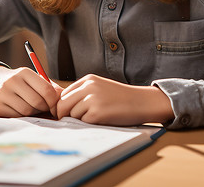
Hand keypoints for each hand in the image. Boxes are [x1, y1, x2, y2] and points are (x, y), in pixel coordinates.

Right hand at [0, 66, 61, 117]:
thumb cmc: (19, 82)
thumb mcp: (32, 79)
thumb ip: (49, 87)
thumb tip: (64, 98)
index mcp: (24, 72)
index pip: (46, 90)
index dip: (54, 101)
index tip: (55, 106)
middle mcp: (12, 81)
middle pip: (37, 102)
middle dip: (44, 108)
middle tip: (44, 109)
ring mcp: (2, 94)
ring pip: (26, 111)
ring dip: (33, 113)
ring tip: (32, 108)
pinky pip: (16, 116)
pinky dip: (22, 116)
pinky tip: (20, 110)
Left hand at [56, 74, 173, 125]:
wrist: (141, 102)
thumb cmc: (121, 98)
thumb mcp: (100, 88)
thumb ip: (83, 93)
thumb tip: (62, 107)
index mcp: (88, 79)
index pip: (63, 93)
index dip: (62, 105)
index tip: (66, 113)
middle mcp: (88, 87)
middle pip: (62, 103)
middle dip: (64, 114)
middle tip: (72, 121)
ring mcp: (92, 99)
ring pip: (72, 114)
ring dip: (79, 119)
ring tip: (95, 117)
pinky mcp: (97, 112)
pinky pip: (82, 121)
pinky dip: (89, 123)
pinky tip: (101, 119)